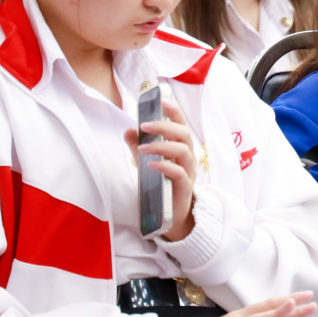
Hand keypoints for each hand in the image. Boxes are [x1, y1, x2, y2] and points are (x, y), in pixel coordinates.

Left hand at [125, 95, 198, 241]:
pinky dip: (165, 166)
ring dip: (162, 146)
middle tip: (145, 126)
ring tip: (142, 149)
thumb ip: (138, 146)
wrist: (169, 215)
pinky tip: (151, 165)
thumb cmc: (160, 184)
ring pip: (183, 151)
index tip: (162, 101)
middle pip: (184, 134)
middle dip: (165, 126)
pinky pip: (179, 173)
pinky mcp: (185, 187)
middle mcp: (188, 156)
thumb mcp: (146, 162)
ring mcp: (189, 171)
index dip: (174, 111)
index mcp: (180, 147)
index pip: (181, 124)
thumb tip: (128, 130)